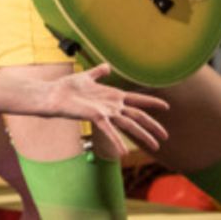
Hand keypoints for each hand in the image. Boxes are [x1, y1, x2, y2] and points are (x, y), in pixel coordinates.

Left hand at [44, 63, 168, 156]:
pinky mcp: (96, 117)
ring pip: (129, 125)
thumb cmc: (69, 87)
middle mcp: (112, 106)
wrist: (54, 94)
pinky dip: (117, 141)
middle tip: (165, 137)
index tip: (166, 106)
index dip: (151, 102)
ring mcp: (105, 113)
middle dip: (152, 126)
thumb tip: (107, 66)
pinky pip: (109, 131)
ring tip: (156, 147)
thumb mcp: (87, 76)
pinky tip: (124, 153)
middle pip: (137, 116)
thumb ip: (99, 72)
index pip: (137, 99)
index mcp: (113, 96)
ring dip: (143, 135)